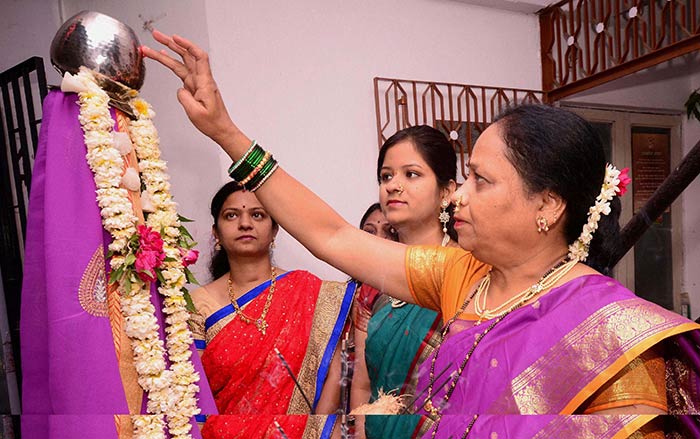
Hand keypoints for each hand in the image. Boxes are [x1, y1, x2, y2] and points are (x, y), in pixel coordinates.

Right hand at [141, 31, 238, 145]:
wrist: (221, 129)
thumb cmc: (213, 123)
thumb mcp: (195, 113)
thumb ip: (184, 98)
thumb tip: (179, 89)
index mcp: (205, 83)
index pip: (199, 57)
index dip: (187, 45)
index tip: (175, 38)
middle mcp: (201, 79)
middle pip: (186, 56)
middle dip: (171, 44)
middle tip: (156, 35)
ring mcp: (197, 82)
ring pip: (182, 63)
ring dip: (168, 52)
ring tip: (153, 45)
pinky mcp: (194, 87)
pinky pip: (182, 72)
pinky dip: (172, 63)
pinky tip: (165, 58)